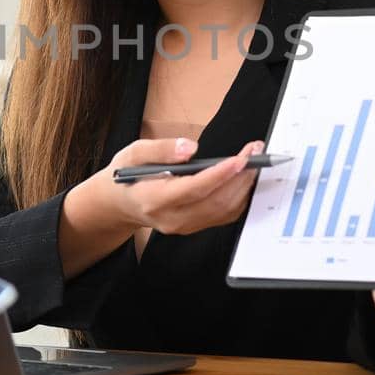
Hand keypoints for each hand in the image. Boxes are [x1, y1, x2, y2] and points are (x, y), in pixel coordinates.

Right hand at [98, 138, 264, 235]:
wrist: (119, 203)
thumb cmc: (126, 176)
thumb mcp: (133, 153)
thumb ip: (161, 149)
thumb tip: (191, 148)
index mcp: (154, 200)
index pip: (194, 189)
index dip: (220, 174)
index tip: (240, 158)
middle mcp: (172, 219)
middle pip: (215, 202)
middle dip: (240, 176)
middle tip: (254, 151)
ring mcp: (185, 226)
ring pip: (224, 210)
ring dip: (243, 185)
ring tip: (253, 159)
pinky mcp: (194, 227)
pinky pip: (224, 215)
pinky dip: (239, 196)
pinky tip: (243, 177)